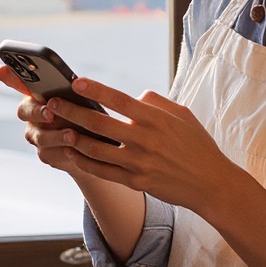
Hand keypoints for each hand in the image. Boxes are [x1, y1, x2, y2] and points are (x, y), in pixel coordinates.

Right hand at [0, 66, 114, 187]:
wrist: (99, 142)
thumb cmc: (88, 112)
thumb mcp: (83, 97)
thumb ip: (72, 92)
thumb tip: (73, 84)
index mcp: (39, 93)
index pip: (19, 82)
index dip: (9, 77)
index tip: (1, 71)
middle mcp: (32, 113)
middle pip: (24, 111)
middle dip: (37, 112)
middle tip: (50, 113)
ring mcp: (37, 134)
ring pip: (39, 136)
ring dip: (55, 136)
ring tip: (72, 135)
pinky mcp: (46, 154)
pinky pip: (49, 154)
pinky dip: (62, 153)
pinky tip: (73, 152)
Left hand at [24, 74, 241, 219]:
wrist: (212, 184)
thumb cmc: (198, 145)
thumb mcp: (183, 115)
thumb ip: (156, 103)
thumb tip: (134, 96)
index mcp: (157, 119)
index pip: (120, 100)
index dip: (95, 90)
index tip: (75, 82)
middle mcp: (146, 140)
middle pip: (100, 124)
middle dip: (72, 112)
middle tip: (53, 105)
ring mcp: (140, 163)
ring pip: (96, 150)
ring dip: (73, 139)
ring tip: (58, 129)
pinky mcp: (137, 182)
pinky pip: (103, 172)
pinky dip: (85, 163)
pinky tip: (71, 154)